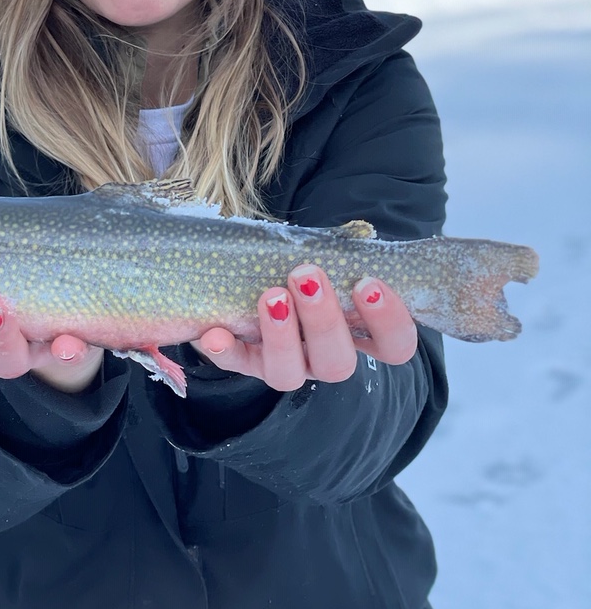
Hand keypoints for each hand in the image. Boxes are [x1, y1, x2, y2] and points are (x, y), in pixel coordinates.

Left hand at [192, 265, 417, 391]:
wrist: (254, 268)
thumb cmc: (307, 261)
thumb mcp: (330, 255)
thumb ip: (345, 250)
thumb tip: (360, 233)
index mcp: (360, 333)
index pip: (395, 346)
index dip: (389, 322)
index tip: (368, 283)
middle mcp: (326, 356)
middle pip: (338, 363)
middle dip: (323, 320)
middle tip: (307, 275)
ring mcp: (287, 364)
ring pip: (289, 374)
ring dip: (280, 335)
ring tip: (272, 296)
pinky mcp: (247, 361)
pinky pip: (236, 364)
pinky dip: (225, 350)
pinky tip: (214, 333)